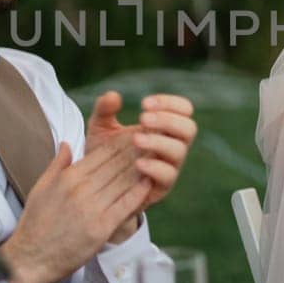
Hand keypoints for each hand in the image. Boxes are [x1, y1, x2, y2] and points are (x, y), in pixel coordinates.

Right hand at [0, 132, 150, 282]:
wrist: (31, 258)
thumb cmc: (35, 223)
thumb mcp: (41, 187)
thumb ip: (57, 164)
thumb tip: (67, 143)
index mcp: (68, 177)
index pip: (101, 153)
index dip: (121, 142)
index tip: (135, 132)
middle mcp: (81, 190)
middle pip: (116, 164)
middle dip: (136, 150)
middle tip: (154, 137)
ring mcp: (92, 209)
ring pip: (123, 182)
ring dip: (141, 167)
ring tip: (156, 155)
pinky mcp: (101, 228)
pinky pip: (124, 205)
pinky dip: (138, 192)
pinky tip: (149, 182)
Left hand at [86, 91, 197, 237]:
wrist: (94, 186)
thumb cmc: (103, 153)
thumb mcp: (100, 128)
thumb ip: (104, 110)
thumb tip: (113, 95)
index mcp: (163, 127)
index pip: (184, 109)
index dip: (170, 103)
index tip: (144, 103)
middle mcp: (170, 146)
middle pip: (189, 128)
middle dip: (168, 120)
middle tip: (143, 118)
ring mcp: (168, 166)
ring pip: (180, 151)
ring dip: (160, 141)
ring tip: (135, 139)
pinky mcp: (160, 187)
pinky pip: (168, 176)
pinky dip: (155, 167)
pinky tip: (137, 163)